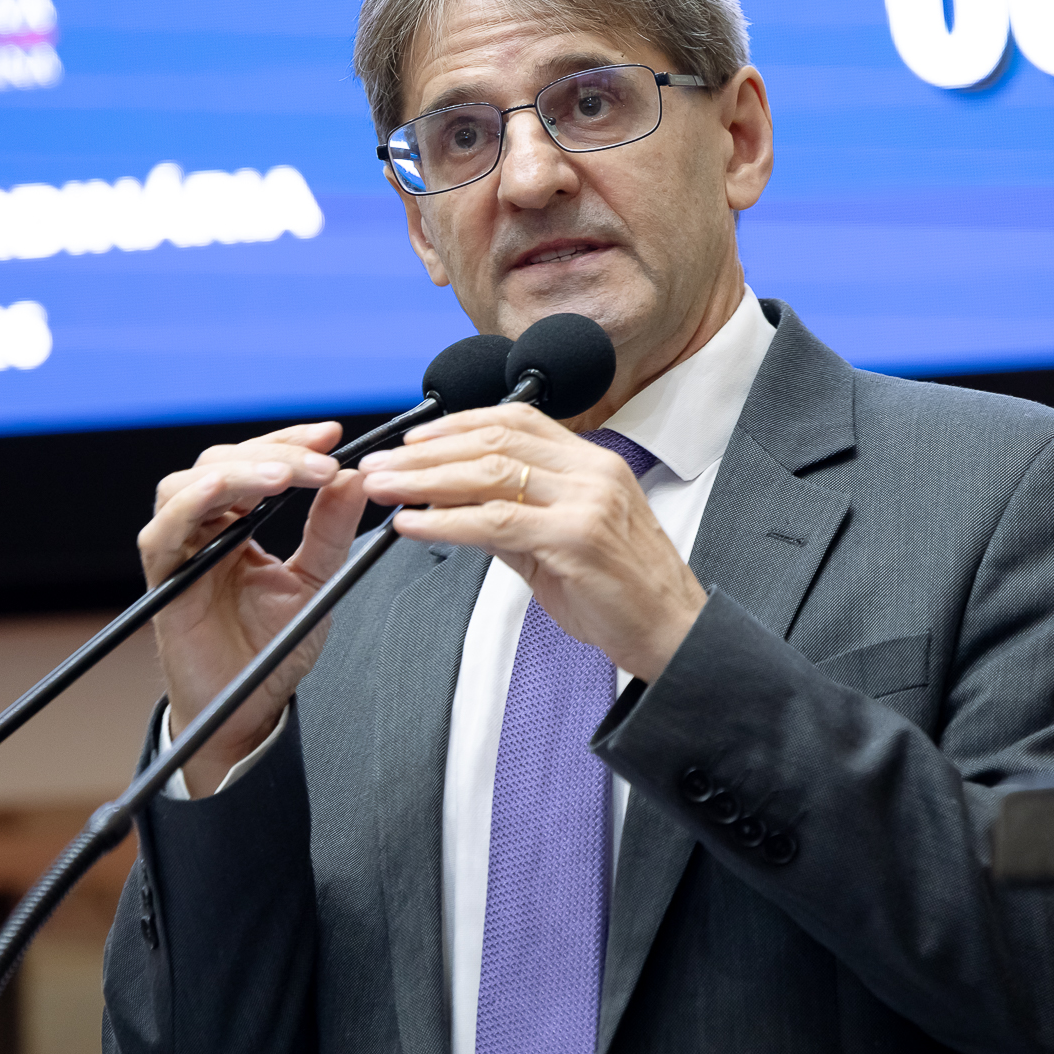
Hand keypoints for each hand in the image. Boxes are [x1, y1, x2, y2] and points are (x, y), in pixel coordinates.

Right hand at [139, 421, 368, 796]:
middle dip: (277, 453)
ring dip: (240, 472)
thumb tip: (356, 478)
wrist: (248, 708)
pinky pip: (164, 531)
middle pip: (225, 460)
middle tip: (322, 462)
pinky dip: (191, 504)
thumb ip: (330, 528)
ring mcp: (181, 547)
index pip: (260, 460)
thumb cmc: (271, 648)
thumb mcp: (316, 578)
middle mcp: (206, 524)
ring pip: (190, 482)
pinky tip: (225, 493)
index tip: (333, 435)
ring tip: (285, 477)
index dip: (292, 441)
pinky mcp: (162, 576)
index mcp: (240, 518)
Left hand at [357, 404, 704, 680]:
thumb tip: (454, 505)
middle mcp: (591, 472)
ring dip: (425, 480)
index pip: (515, 420)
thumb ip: (513, 518)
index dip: (456, 424)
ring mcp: (586, 501)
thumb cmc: (623, 592)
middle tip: (379, 464)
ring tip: (385, 488)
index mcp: (592, 463)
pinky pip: (496, 522)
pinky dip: (446, 521)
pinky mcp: (575, 538)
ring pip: (489, 474)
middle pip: (493, 441)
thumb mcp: (563, 542)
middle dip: (425, 452)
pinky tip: (415, 525)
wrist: (673, 633)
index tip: (412, 439)